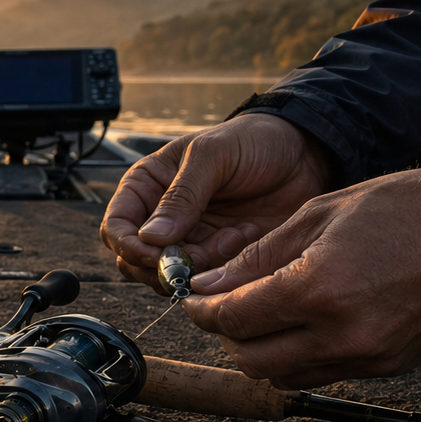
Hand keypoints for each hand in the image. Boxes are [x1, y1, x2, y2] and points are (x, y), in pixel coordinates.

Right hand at [100, 115, 331, 292]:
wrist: (304, 154)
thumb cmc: (253, 141)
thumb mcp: (213, 155)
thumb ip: (181, 194)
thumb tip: (151, 237)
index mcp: (147, 187)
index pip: (116, 227)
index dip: (128, 245)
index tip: (155, 252)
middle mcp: (161, 218)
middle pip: (135, 262)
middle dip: (163, 265)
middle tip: (195, 256)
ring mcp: (189, 241)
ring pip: (170, 276)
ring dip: (199, 266)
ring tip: (232, 235)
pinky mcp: (218, 258)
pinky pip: (205, 280)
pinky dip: (223, 268)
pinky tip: (244, 236)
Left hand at [182, 165, 420, 388]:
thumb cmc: (406, 209)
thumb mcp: (319, 214)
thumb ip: (257, 257)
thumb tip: (209, 286)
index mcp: (318, 291)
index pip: (235, 319)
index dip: (204, 311)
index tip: (193, 299)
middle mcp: (341, 335)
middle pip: (251, 359)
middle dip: (226, 335)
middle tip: (222, 307)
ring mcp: (367, 358)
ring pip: (283, 376)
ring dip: (260, 351)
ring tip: (262, 315)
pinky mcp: (388, 368)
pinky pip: (322, 375)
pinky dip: (299, 356)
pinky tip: (302, 324)